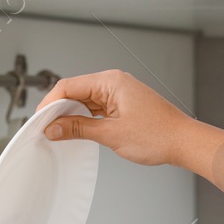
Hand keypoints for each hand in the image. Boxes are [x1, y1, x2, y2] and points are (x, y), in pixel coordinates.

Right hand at [37, 69, 223, 207]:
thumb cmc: (159, 135)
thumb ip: (79, 129)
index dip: (49, 104)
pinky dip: (84, 119)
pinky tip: (77, 131)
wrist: (185, 142)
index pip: (68, 86)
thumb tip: (54, 128)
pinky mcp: (122, 105)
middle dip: (57, 110)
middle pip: (74, 91)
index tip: (38, 121)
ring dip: (70, 116)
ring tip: (58, 133)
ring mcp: (118, 94)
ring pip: (84, 101)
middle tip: (45, 130)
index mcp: (110, 81)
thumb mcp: (112, 134)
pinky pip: (95, 108)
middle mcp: (114, 83)